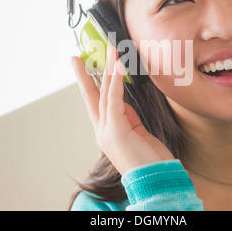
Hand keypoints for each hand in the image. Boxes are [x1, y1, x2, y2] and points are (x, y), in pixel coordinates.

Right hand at [71, 45, 174, 174]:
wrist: (155, 181)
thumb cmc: (149, 160)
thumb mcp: (138, 133)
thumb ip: (128, 116)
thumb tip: (124, 101)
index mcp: (107, 131)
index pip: (95, 102)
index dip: (89, 84)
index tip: (83, 68)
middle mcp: (103, 130)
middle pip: (91, 96)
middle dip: (84, 75)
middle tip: (76, 58)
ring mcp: (107, 131)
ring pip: (104, 94)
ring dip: (108, 70)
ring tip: (110, 52)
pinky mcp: (116, 131)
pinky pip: (114, 101)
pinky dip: (116, 83)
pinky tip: (117, 68)